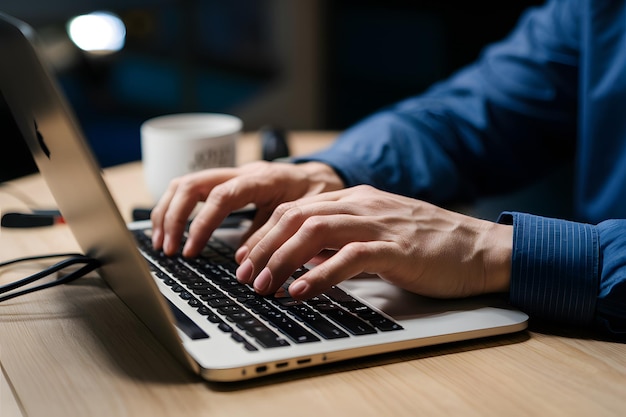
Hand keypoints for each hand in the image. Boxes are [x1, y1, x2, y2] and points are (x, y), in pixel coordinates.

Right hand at [150, 161, 343, 256]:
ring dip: (168, 211)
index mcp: (263, 178)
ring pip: (186, 183)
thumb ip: (270, 234)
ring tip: (162, 242)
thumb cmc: (317, 195)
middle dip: (173, 217)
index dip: (203, 223)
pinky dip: (176, 208)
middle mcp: (242, 172)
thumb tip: (241, 259)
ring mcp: (233, 174)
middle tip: (168, 248)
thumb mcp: (302, 216)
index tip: (191, 250)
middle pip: (192, 183)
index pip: (222, 195)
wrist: (325, 175)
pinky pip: (193, 189)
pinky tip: (172, 229)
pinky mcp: (227, 182)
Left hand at [235, 185, 512, 299]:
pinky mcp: (395, 248)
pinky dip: (320, 275)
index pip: (296, 208)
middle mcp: (362, 205)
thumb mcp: (377, 235)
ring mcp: (379, 224)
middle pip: (297, 216)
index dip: (265, 233)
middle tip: (245, 276)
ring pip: (315, 231)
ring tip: (264, 285)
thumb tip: (305, 260)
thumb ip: (342, 241)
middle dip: (263, 247)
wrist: (479, 248)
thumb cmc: (429, 246)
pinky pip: (349, 257)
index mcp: (356, 199)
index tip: (246, 258)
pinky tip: (300, 291)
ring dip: (282, 260)